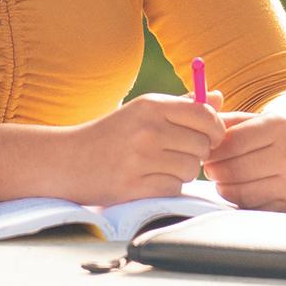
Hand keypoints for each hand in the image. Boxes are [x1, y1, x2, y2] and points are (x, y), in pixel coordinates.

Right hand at [62, 94, 224, 205]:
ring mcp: (139, 159)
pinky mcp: (132, 186)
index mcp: (151, 106)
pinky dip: (167, 187)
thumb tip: (219, 97)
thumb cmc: (111, 134)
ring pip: (192, 169)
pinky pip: (174, 188)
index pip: (206, 116)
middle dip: (197, 153)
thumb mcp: (142, 111)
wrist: (65, 160)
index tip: (208, 136)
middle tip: (177, 154)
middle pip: (203, 145)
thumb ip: (182, 104)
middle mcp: (147, 129)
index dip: (215, 129)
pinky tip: (149, 180)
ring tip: (160, 166)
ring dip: (182, 172)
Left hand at [205, 107, 285, 211]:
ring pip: (239, 191)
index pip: (231, 142)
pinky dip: (239, 199)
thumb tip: (193, 107)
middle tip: (212, 167)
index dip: (211, 150)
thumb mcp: (254, 121)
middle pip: (233, 169)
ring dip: (223, 186)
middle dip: (215, 170)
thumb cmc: (272, 138)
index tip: (207, 151)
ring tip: (225, 177)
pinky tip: (242, 188)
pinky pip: (250, 206)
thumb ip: (222, 118)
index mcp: (281, 125)